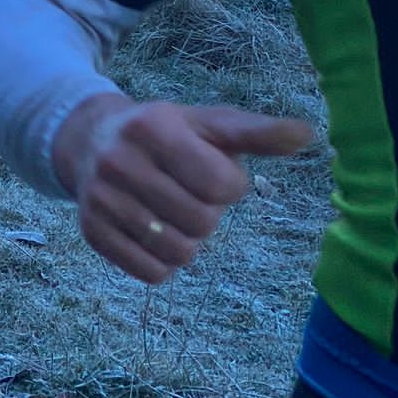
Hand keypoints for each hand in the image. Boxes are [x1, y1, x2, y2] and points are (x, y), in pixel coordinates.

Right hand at [54, 94, 313, 284]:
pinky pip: (150, 273)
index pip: (221, 185)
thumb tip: (306, 134)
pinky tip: (153, 233)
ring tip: (172, 214)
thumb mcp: (207, 124)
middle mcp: (120, 161)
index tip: (211, 172)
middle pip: (201, 222)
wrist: (90, 139)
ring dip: (187, 241)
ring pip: (177, 252)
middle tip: (189, 194)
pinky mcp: (91, 231)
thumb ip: (256, 133)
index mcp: (154, 128)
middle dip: (207, 214)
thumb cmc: (166, 133)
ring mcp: (101, 198)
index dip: (230, 186)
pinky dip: (162, 262)